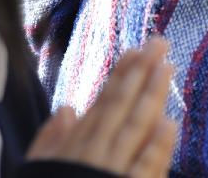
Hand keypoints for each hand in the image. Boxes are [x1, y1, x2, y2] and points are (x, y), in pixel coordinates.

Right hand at [27, 39, 176, 177]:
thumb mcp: (37, 171)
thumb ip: (50, 141)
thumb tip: (67, 108)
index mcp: (75, 147)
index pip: (102, 104)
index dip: (121, 75)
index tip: (137, 49)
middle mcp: (92, 155)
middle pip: (120, 108)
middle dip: (141, 73)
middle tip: (160, 42)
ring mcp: (108, 174)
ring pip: (133, 129)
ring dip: (151, 97)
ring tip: (168, 67)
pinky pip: (142, 171)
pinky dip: (155, 148)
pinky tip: (170, 123)